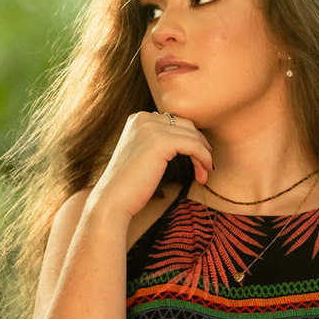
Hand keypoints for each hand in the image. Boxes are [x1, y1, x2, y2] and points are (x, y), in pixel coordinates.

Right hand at [90, 111, 212, 221]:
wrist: (112, 201)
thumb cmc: (130, 184)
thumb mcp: (143, 154)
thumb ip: (158, 141)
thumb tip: (189, 139)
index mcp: (138, 118)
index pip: (174, 121)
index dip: (190, 139)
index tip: (199, 158)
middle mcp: (143, 118)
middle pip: (185, 125)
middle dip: (199, 145)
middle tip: (205, 166)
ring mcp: (151, 127)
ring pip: (192, 136)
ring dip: (203, 155)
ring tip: (204, 174)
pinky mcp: (160, 142)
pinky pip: (193, 146)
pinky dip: (203, 158)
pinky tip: (204, 172)